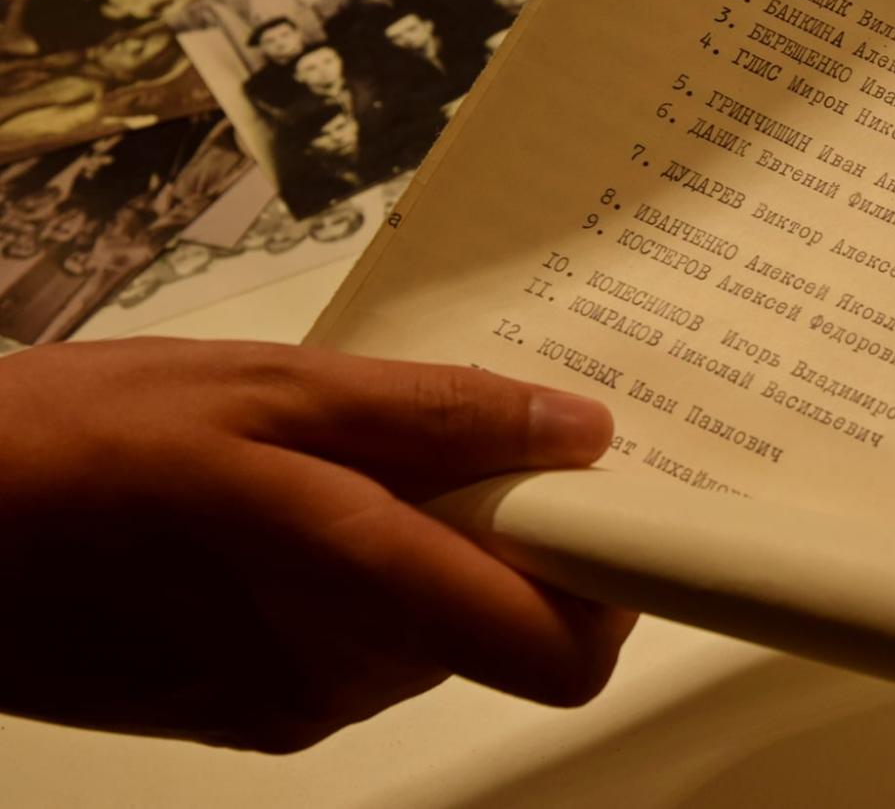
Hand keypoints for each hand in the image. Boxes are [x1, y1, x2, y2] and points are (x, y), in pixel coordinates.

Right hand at [0, 338, 635, 751]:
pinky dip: (370, 574)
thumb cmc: (78, 446)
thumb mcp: (273, 389)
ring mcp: (292, 707)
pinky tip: (294, 504)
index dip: (610, 573)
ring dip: (433, 544)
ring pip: (437, 628)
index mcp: (360, 596)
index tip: (602, 496)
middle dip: (510, 532)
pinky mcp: (252, 710)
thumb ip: (441, 418)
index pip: (562, 649)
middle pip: (507, 626)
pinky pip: (366, 643)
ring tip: (340, 459)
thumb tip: (576, 434)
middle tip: (450, 439)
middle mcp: (340, 680)